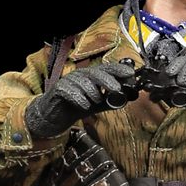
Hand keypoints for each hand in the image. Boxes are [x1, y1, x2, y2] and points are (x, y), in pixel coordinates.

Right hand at [23, 62, 137, 137]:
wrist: (54, 117)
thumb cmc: (76, 107)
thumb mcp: (97, 105)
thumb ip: (111, 102)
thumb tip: (128, 99)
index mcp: (90, 76)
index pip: (105, 69)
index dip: (118, 70)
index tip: (131, 74)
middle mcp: (80, 75)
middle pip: (95, 73)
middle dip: (108, 80)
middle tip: (117, 89)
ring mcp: (68, 80)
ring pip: (84, 82)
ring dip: (93, 94)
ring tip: (95, 103)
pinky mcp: (59, 89)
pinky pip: (71, 91)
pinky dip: (80, 100)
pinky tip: (84, 106)